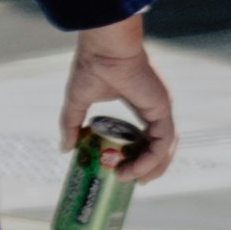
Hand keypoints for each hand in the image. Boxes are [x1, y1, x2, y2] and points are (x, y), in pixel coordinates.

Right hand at [60, 11, 179, 199]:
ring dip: (150, 168)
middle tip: (128, 181)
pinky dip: (151, 160)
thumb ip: (71, 124)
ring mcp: (161, 109)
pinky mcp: (162, 109)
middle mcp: (155, 108)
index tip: (122, 170)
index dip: (139, 156)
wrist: (104, 48)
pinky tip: (134, 170)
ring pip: (165, 149)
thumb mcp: (78, 100)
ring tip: (128, 179)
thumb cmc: (93, 65)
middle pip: (160, 147)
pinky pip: (162, 144)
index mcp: (141, 104)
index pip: (148, 137)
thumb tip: (65, 149)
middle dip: (148, 168)